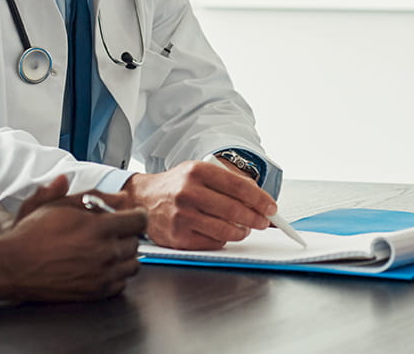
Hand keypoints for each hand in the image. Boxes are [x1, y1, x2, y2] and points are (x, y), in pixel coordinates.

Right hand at [0, 175, 147, 301]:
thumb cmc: (33, 234)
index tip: (134, 215)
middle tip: (113, 231)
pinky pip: (121, 283)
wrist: (13, 265)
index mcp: (98, 228)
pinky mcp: (95, 292)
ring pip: (133, 264)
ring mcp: (101, 275)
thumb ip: (93, 197)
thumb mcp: (60, 204)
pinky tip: (101, 266)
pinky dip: (116, 274)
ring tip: (107, 248)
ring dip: (124, 255)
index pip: (138, 220)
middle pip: (136, 242)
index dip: (137, 215)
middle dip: (127, 234)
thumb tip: (120, 196)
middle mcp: (104, 252)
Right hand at [123, 160, 276, 249]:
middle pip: (235, 210)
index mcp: (197, 171)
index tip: (272, 207)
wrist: (141, 199)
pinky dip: (223, 240)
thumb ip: (227, 182)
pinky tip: (223, 233)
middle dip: (256, 218)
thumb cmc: (176, 186)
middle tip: (263, 222)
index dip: (260, 199)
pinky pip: (213, 242)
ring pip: (226, 230)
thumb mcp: (199, 172)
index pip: (238, 186)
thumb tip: (260, 200)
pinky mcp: (178, 236)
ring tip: (244, 229)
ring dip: (241, 232)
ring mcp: (182, 216)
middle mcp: (188, 192)